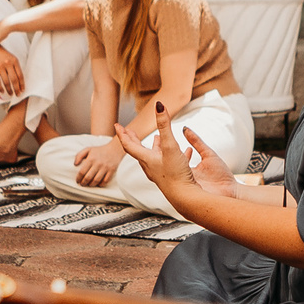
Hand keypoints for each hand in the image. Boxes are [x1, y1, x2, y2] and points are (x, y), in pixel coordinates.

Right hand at [0, 44, 24, 95]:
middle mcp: (8, 64)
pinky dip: (0, 88)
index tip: (22, 90)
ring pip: (6, 82)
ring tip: (11, 94)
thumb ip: (15, 67)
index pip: (20, 75)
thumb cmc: (2, 54)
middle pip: (14, 80)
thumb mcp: (11, 58)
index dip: (22, 84)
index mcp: (15, 61)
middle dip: (17, 89)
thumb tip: (19, 81)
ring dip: (9, 90)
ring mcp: (0, 67)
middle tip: (18, 94)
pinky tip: (2, 91)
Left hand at [74, 136, 125, 188]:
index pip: (82, 172)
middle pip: (88, 177)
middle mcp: (98, 164)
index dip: (78, 178)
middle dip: (83, 183)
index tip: (77, 181)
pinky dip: (101, 184)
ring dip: (91, 185)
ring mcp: (105, 168)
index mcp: (91, 159)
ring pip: (96, 180)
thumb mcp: (88, 149)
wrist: (115, 149)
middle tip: (82, 184)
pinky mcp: (112, 170)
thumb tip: (75, 164)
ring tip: (89, 185)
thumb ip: (79, 155)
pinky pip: (105, 181)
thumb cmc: (99, 150)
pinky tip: (98, 184)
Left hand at [116, 110, 237, 199]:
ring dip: (153, 146)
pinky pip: (167, 162)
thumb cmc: (176, 174)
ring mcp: (160, 173)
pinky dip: (170, 154)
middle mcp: (151, 167)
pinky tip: (183, 151)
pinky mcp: (170, 178)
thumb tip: (159, 105)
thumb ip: (165, 125)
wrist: (186, 198)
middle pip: (138, 151)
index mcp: (147, 160)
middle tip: (129, 130)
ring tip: (156, 138)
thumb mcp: (170, 146)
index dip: (122, 134)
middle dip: (134, 139)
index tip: (117, 125)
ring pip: (153, 157)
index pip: (128, 145)